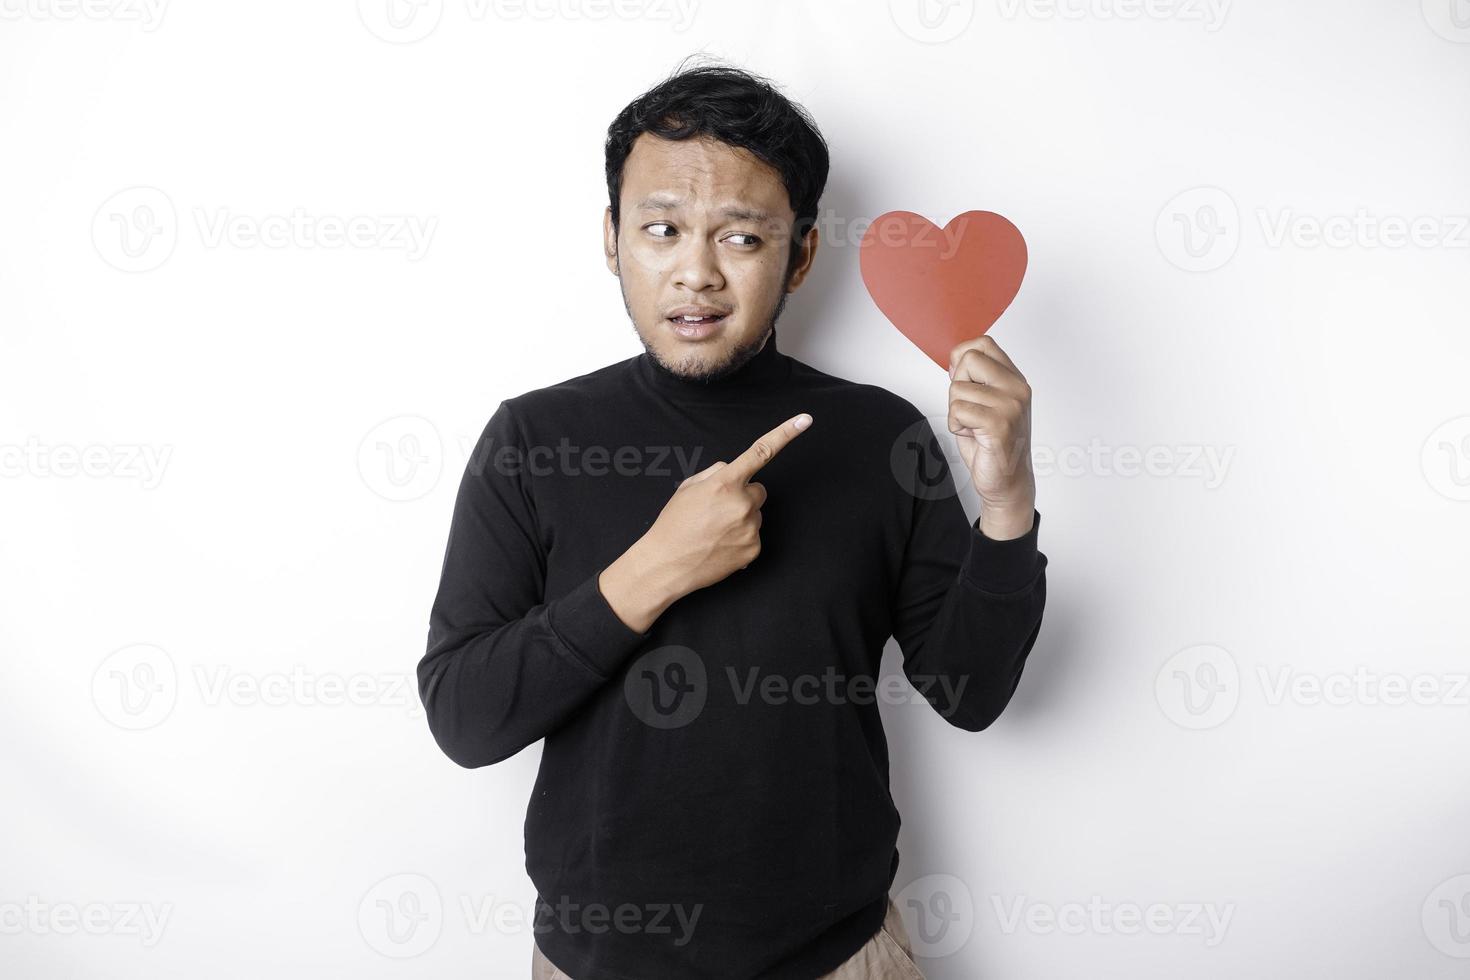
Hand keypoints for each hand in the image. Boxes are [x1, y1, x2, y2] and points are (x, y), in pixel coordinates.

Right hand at [599, 413, 812, 631]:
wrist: (666, 564)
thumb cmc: (674, 524)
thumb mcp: (688, 487)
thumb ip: (715, 472)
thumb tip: (732, 470)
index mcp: (725, 483)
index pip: (761, 452)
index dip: (785, 434)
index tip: (805, 420)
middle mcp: (742, 503)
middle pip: (758, 491)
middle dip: (743, 496)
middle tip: (718, 511)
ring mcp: (750, 528)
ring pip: (755, 514)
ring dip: (740, 519)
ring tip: (714, 531)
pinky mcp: (753, 549)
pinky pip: (754, 536)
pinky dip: (741, 539)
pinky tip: (720, 545)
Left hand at [948, 336, 1035, 539]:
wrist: (1007, 481)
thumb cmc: (992, 443)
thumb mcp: (985, 402)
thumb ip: (976, 379)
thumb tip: (955, 358)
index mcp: (1015, 379)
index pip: (984, 344)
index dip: (962, 356)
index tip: (961, 378)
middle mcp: (1017, 388)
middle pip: (969, 359)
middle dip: (957, 385)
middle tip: (969, 409)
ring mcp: (1011, 406)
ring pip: (958, 390)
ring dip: (956, 412)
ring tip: (974, 427)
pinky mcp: (999, 424)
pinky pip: (958, 411)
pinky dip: (957, 426)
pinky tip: (973, 436)